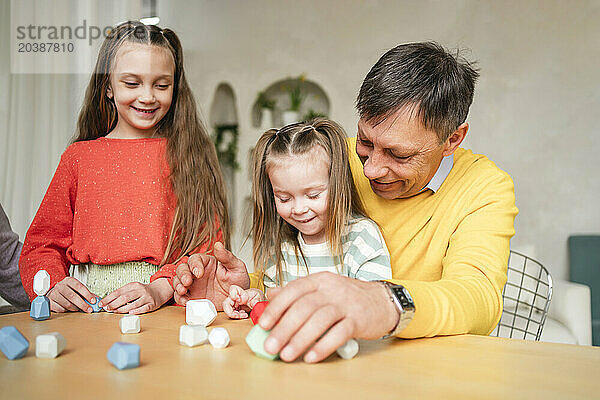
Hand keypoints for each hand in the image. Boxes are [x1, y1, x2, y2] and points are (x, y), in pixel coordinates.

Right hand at [47, 276, 95, 312]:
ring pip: (67, 304)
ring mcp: (54, 294)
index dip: (87, 294)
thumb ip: (86, 293)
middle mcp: (60, 286)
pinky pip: (61, 309)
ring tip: (80, 309)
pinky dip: (67, 310)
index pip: (79, 286)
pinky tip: (70, 309)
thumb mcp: (76, 288)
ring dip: (75, 308)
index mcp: (68, 281)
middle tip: (89, 309)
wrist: (52, 291)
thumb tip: (97, 299)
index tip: (93, 301)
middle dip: (83, 304)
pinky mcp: (50, 302)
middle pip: (72, 296)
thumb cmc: (67, 290)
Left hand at [99, 278, 172, 313]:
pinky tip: (130, 313)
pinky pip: (144, 308)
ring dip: (122, 309)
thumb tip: (109, 302)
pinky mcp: (152, 304)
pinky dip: (136, 311)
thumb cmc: (143, 291)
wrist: (160, 290)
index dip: (109, 298)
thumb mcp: (133, 288)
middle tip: (107, 309)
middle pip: (125, 297)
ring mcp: (147, 297)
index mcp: (134, 285)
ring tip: (115, 312)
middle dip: (114, 304)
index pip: (119, 291)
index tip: (102, 303)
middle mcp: (140, 290)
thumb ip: (123, 293)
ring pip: (133, 304)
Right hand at [172, 242, 249, 309]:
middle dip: (182, 275)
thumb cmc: (238, 282)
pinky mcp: (192, 297)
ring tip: (183, 290)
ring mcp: (193, 285)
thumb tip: (218, 244)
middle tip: (187, 282)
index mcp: (207, 263)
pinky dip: (179, 298)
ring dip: (178, 285)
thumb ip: (227, 257)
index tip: (199, 273)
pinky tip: (185, 301)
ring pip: (178, 281)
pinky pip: (180, 297)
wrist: (239, 300)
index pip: (195, 259)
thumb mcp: (237, 268)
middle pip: (182, 268)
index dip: (194, 265)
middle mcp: (198, 273)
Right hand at [222, 285, 265, 318]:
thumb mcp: (258, 297)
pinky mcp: (234, 309)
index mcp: (241, 292)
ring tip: (244, 315)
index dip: (232, 294)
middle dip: (230, 311)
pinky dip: (237, 316)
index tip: (237, 299)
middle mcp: (235, 298)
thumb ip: (256, 300)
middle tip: (238, 314)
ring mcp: (234, 304)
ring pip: (228, 310)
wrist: (256, 300)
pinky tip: (243, 315)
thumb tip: (254, 304)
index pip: (233, 289)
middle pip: (226, 303)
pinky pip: (232, 314)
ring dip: (235, 315)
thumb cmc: (255, 296)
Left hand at [258, 272, 399, 362]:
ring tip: (286, 355)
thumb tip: (270, 296)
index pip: (294, 290)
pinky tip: (311, 357)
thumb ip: (297, 293)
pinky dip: (324, 346)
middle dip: (284, 328)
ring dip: (300, 339)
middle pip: (304, 307)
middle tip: (270, 346)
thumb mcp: (322, 289)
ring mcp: (346, 304)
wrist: (382, 301)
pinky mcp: (359, 320)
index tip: (263, 324)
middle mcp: (332, 289)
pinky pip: (339, 333)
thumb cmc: (347, 298)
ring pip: (320, 320)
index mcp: (319, 280)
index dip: (277, 307)